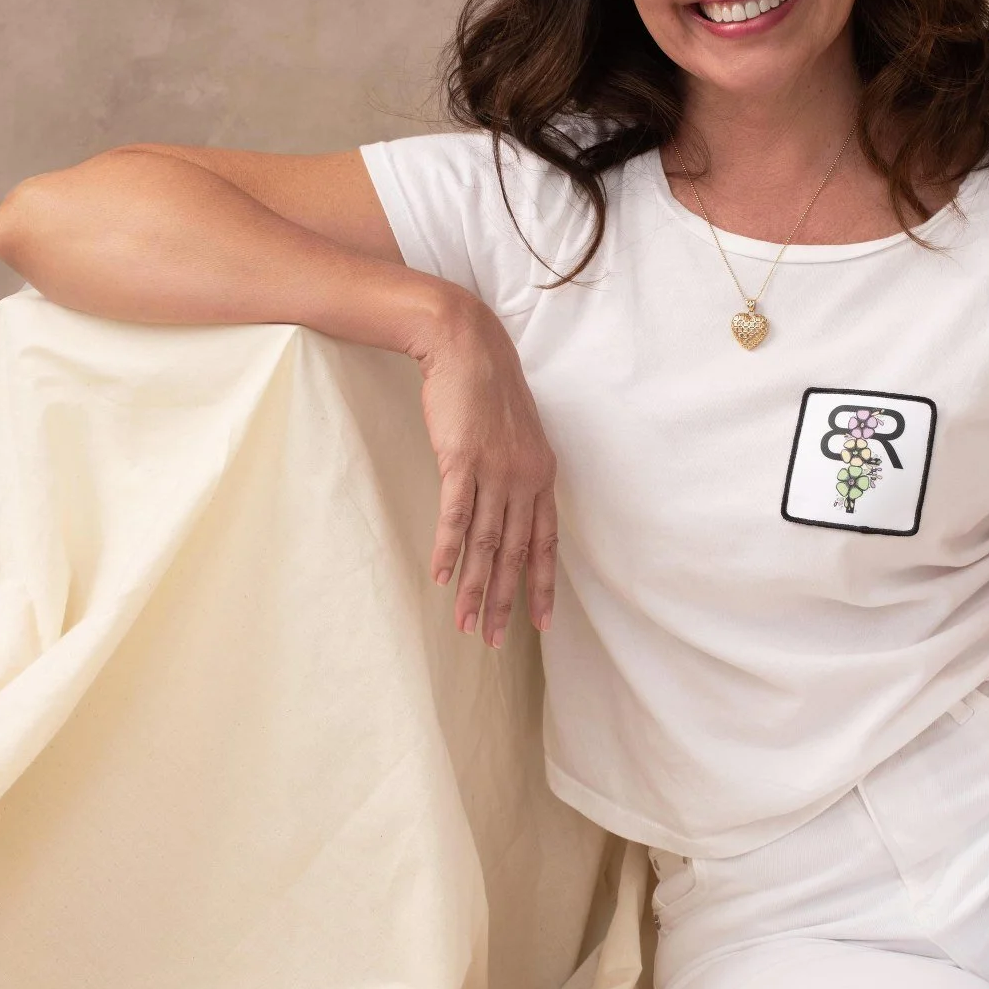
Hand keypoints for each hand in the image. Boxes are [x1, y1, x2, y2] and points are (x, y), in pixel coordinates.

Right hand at [415, 292, 557, 646]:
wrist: (466, 347)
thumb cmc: (488, 391)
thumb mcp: (517, 437)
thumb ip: (519, 475)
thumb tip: (511, 509)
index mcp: (542, 476)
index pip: (545, 543)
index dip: (541, 586)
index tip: (540, 624)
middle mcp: (524, 478)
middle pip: (515, 553)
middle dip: (505, 601)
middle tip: (496, 640)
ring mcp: (494, 470)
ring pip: (486, 543)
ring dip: (475, 588)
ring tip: (467, 625)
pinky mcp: (461, 459)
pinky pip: (456, 514)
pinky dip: (450, 550)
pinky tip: (443, 578)